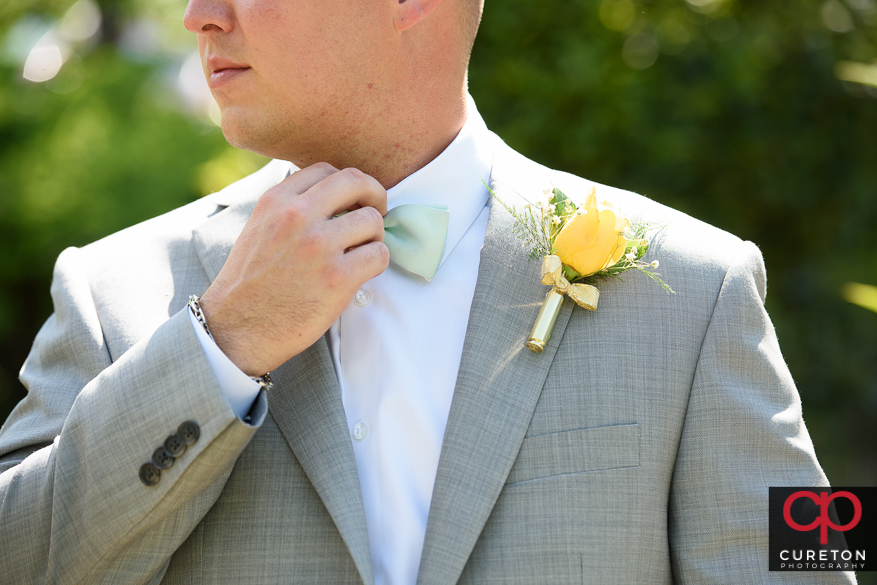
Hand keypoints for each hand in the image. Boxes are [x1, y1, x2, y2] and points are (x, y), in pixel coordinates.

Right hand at [198, 163, 389, 374]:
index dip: (348, 184)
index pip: (327, 169)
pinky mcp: (338, 277)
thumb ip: (289, 206)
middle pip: (356, 182)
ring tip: (363, 251)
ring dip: (375, 235)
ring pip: (373, 220)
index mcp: (277, 200)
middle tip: (377, 212)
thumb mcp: (259, 227)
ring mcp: (319, 246)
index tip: (352, 201)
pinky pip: (379, 255)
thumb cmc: (251, 282)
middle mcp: (298, 216)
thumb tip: (329, 193)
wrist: (237, 328)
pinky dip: (377, 261)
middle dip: (374, 195)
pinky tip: (363, 271)